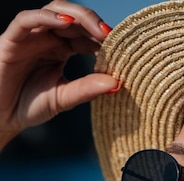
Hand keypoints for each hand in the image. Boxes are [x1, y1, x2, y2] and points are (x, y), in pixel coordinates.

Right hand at [0, 1, 118, 148]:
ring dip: (77, 16)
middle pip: (74, 19)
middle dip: (94, 24)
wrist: (2, 118)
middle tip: (113, 37)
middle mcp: (48, 37)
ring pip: (54, 11)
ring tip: (96, 29)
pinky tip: (64, 22)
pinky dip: (46, 17)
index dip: (104, 39)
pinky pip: (27, 20)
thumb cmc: (31, 106)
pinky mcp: (12, 39)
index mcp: (62, 49)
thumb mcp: (64, 98)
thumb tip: (118, 83)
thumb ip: (87, 89)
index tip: (123, 48)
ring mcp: (30, 35)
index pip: (86, 36)